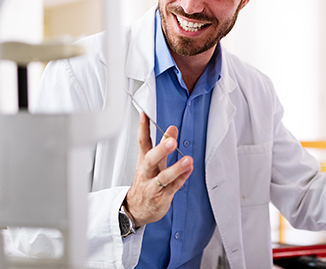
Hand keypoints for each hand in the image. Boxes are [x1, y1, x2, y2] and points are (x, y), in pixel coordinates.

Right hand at [124, 112, 192, 226]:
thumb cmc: (145, 183)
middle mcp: (147, 173)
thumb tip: (171, 130)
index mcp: (143, 162)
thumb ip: (162, 146)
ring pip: (163, 177)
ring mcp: (153, 186)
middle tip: (171, 141)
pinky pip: (173, 187)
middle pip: (150, 159)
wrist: (136, 209)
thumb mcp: (151, 163)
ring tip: (187, 160)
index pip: (142, 142)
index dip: (142, 128)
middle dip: (161, 150)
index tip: (145, 114)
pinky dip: (182, 178)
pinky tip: (189, 170)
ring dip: (176, 168)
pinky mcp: (162, 197)